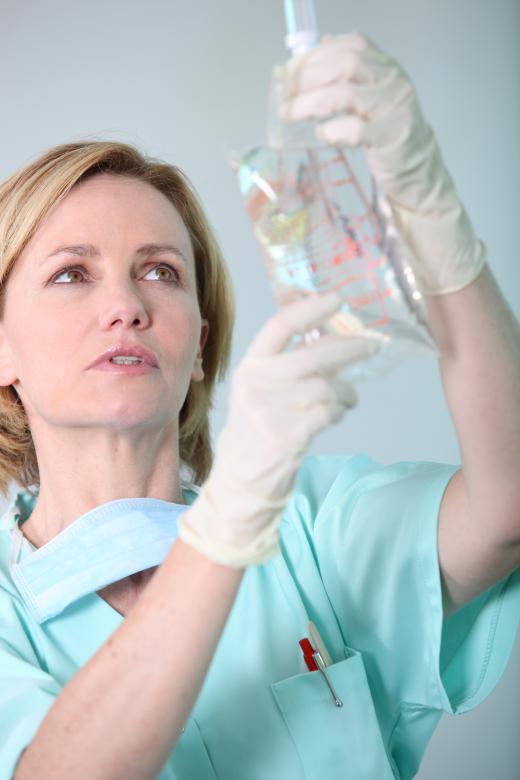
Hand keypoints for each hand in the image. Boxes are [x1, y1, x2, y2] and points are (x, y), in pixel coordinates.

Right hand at [178, 292, 380, 567]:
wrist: (242, 479)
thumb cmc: (258, 429)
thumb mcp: (261, 390)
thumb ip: (290, 364)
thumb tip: (332, 337)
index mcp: (250, 366)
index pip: (279, 327)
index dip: (309, 309)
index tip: (337, 299)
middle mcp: (258, 384)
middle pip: (314, 355)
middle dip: (351, 347)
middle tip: (374, 344)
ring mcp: (271, 411)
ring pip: (327, 387)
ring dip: (346, 391)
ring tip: (346, 398)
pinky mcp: (287, 437)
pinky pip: (329, 413)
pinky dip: (340, 411)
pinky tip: (336, 413)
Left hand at [278, 32, 486, 295]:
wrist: (418, 173)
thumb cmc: (385, 137)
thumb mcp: (369, 101)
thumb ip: (346, 81)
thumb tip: (305, 64)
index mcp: (387, 68)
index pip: (352, 45)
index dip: (318, 54)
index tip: (291, 69)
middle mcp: (393, 82)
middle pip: (346, 65)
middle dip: (309, 77)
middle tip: (285, 94)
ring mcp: (395, 109)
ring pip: (346, 94)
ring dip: (311, 102)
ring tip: (290, 113)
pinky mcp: (391, 138)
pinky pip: (355, 129)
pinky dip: (332, 131)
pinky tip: (321, 135)